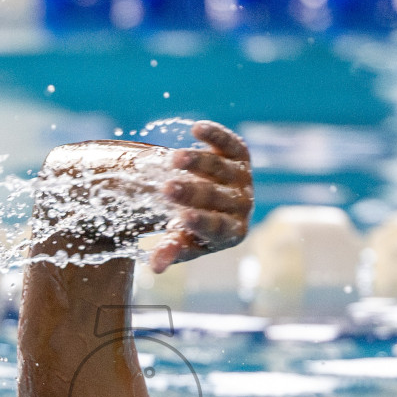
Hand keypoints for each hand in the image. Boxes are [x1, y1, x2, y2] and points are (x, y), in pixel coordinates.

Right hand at [150, 121, 253, 273]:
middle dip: (191, 192)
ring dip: (198, 163)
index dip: (201, 223)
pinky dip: (215, 136)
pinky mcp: (240, 156)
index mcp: (232, 232)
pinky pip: (230, 144)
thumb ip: (171, 250)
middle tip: (166, 188)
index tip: (183, 218)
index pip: (217, 227)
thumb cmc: (195, 228)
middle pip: (216, 197)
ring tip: (174, 159)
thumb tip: (153, 267)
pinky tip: (196, 128)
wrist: (212, 202)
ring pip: (221, 168)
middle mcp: (243, 205)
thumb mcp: (182, 241)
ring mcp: (243, 179)